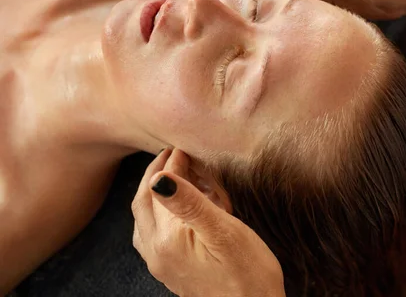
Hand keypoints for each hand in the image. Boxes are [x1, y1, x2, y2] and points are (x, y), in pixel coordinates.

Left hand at [132, 149, 284, 296]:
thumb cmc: (248, 274)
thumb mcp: (224, 233)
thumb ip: (190, 204)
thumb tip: (160, 178)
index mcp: (167, 241)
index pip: (158, 190)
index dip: (169, 164)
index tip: (183, 147)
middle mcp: (156, 253)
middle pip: (142, 203)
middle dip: (155, 173)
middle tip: (173, 154)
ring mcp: (161, 265)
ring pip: (143, 220)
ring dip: (152, 193)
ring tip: (171, 175)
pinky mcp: (171, 272)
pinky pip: (150, 236)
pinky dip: (156, 214)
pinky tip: (172, 211)